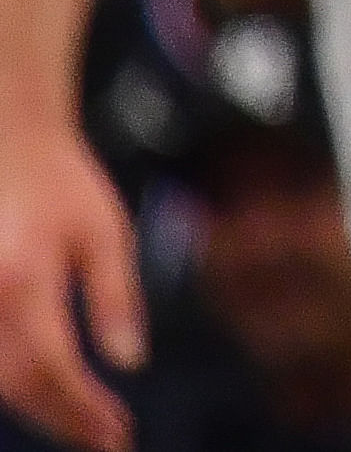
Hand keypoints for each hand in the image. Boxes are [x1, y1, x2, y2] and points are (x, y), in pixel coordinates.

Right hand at [0, 121, 141, 451]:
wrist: (5, 139)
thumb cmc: (60, 182)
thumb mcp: (105, 231)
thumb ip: (116, 298)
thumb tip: (130, 363)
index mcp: (24, 279)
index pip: (55, 367)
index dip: (84, 410)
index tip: (119, 434)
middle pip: (15, 386)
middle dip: (61, 420)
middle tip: (103, 438)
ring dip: (33, 409)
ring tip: (78, 422)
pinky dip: (8, 382)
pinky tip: (40, 392)